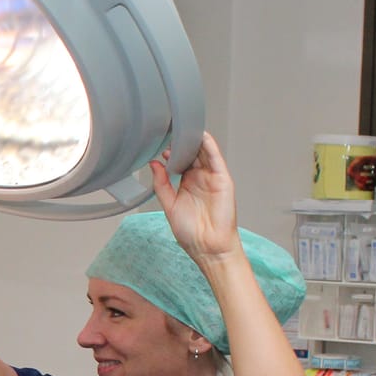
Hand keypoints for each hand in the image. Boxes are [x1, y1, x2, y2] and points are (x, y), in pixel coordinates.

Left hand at [148, 131, 242, 266]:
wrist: (208, 247)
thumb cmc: (190, 232)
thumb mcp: (169, 205)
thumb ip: (161, 184)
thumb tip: (154, 164)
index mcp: (186, 183)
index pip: (178, 160)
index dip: (170, 151)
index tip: (157, 142)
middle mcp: (199, 178)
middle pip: (191, 153)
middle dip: (180, 142)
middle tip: (168, 131)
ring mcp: (211, 178)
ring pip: (203, 153)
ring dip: (194, 140)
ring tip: (182, 127)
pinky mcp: (222, 180)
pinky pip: (216, 159)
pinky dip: (209, 146)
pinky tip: (201, 136)